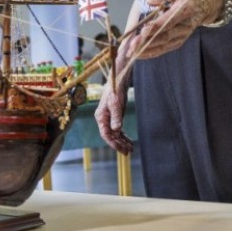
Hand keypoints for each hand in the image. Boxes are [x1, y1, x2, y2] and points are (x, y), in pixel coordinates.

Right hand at [95, 40, 133, 154]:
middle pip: (110, 135)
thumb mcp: (116, 102)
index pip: (105, 134)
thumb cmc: (115, 88)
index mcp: (100, 116)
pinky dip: (124, 135)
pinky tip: (129, 141)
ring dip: (122, 141)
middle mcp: (104, 118)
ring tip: (131, 149)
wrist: (118, 77)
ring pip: (115, 133)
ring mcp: (110, 117)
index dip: (113, 143)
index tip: (121, 150)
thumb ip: (116, 116)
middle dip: (119, 145)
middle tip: (128, 152)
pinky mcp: (115, 114)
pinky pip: (118, 129)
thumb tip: (116, 130)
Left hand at [127, 0, 220, 59]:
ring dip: (147, 50)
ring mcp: (183, 35)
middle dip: (147, 41)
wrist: (206, 4)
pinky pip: (164, 49)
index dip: (156, 27)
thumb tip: (150, 1)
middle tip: (132, 46)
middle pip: (165, 36)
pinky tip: (139, 54)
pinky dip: (151, 53)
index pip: (169, 20)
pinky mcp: (179, 41)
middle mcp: (185, 25)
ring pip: (163, 45)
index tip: (142, 30)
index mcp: (185, 9)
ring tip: (131, 52)